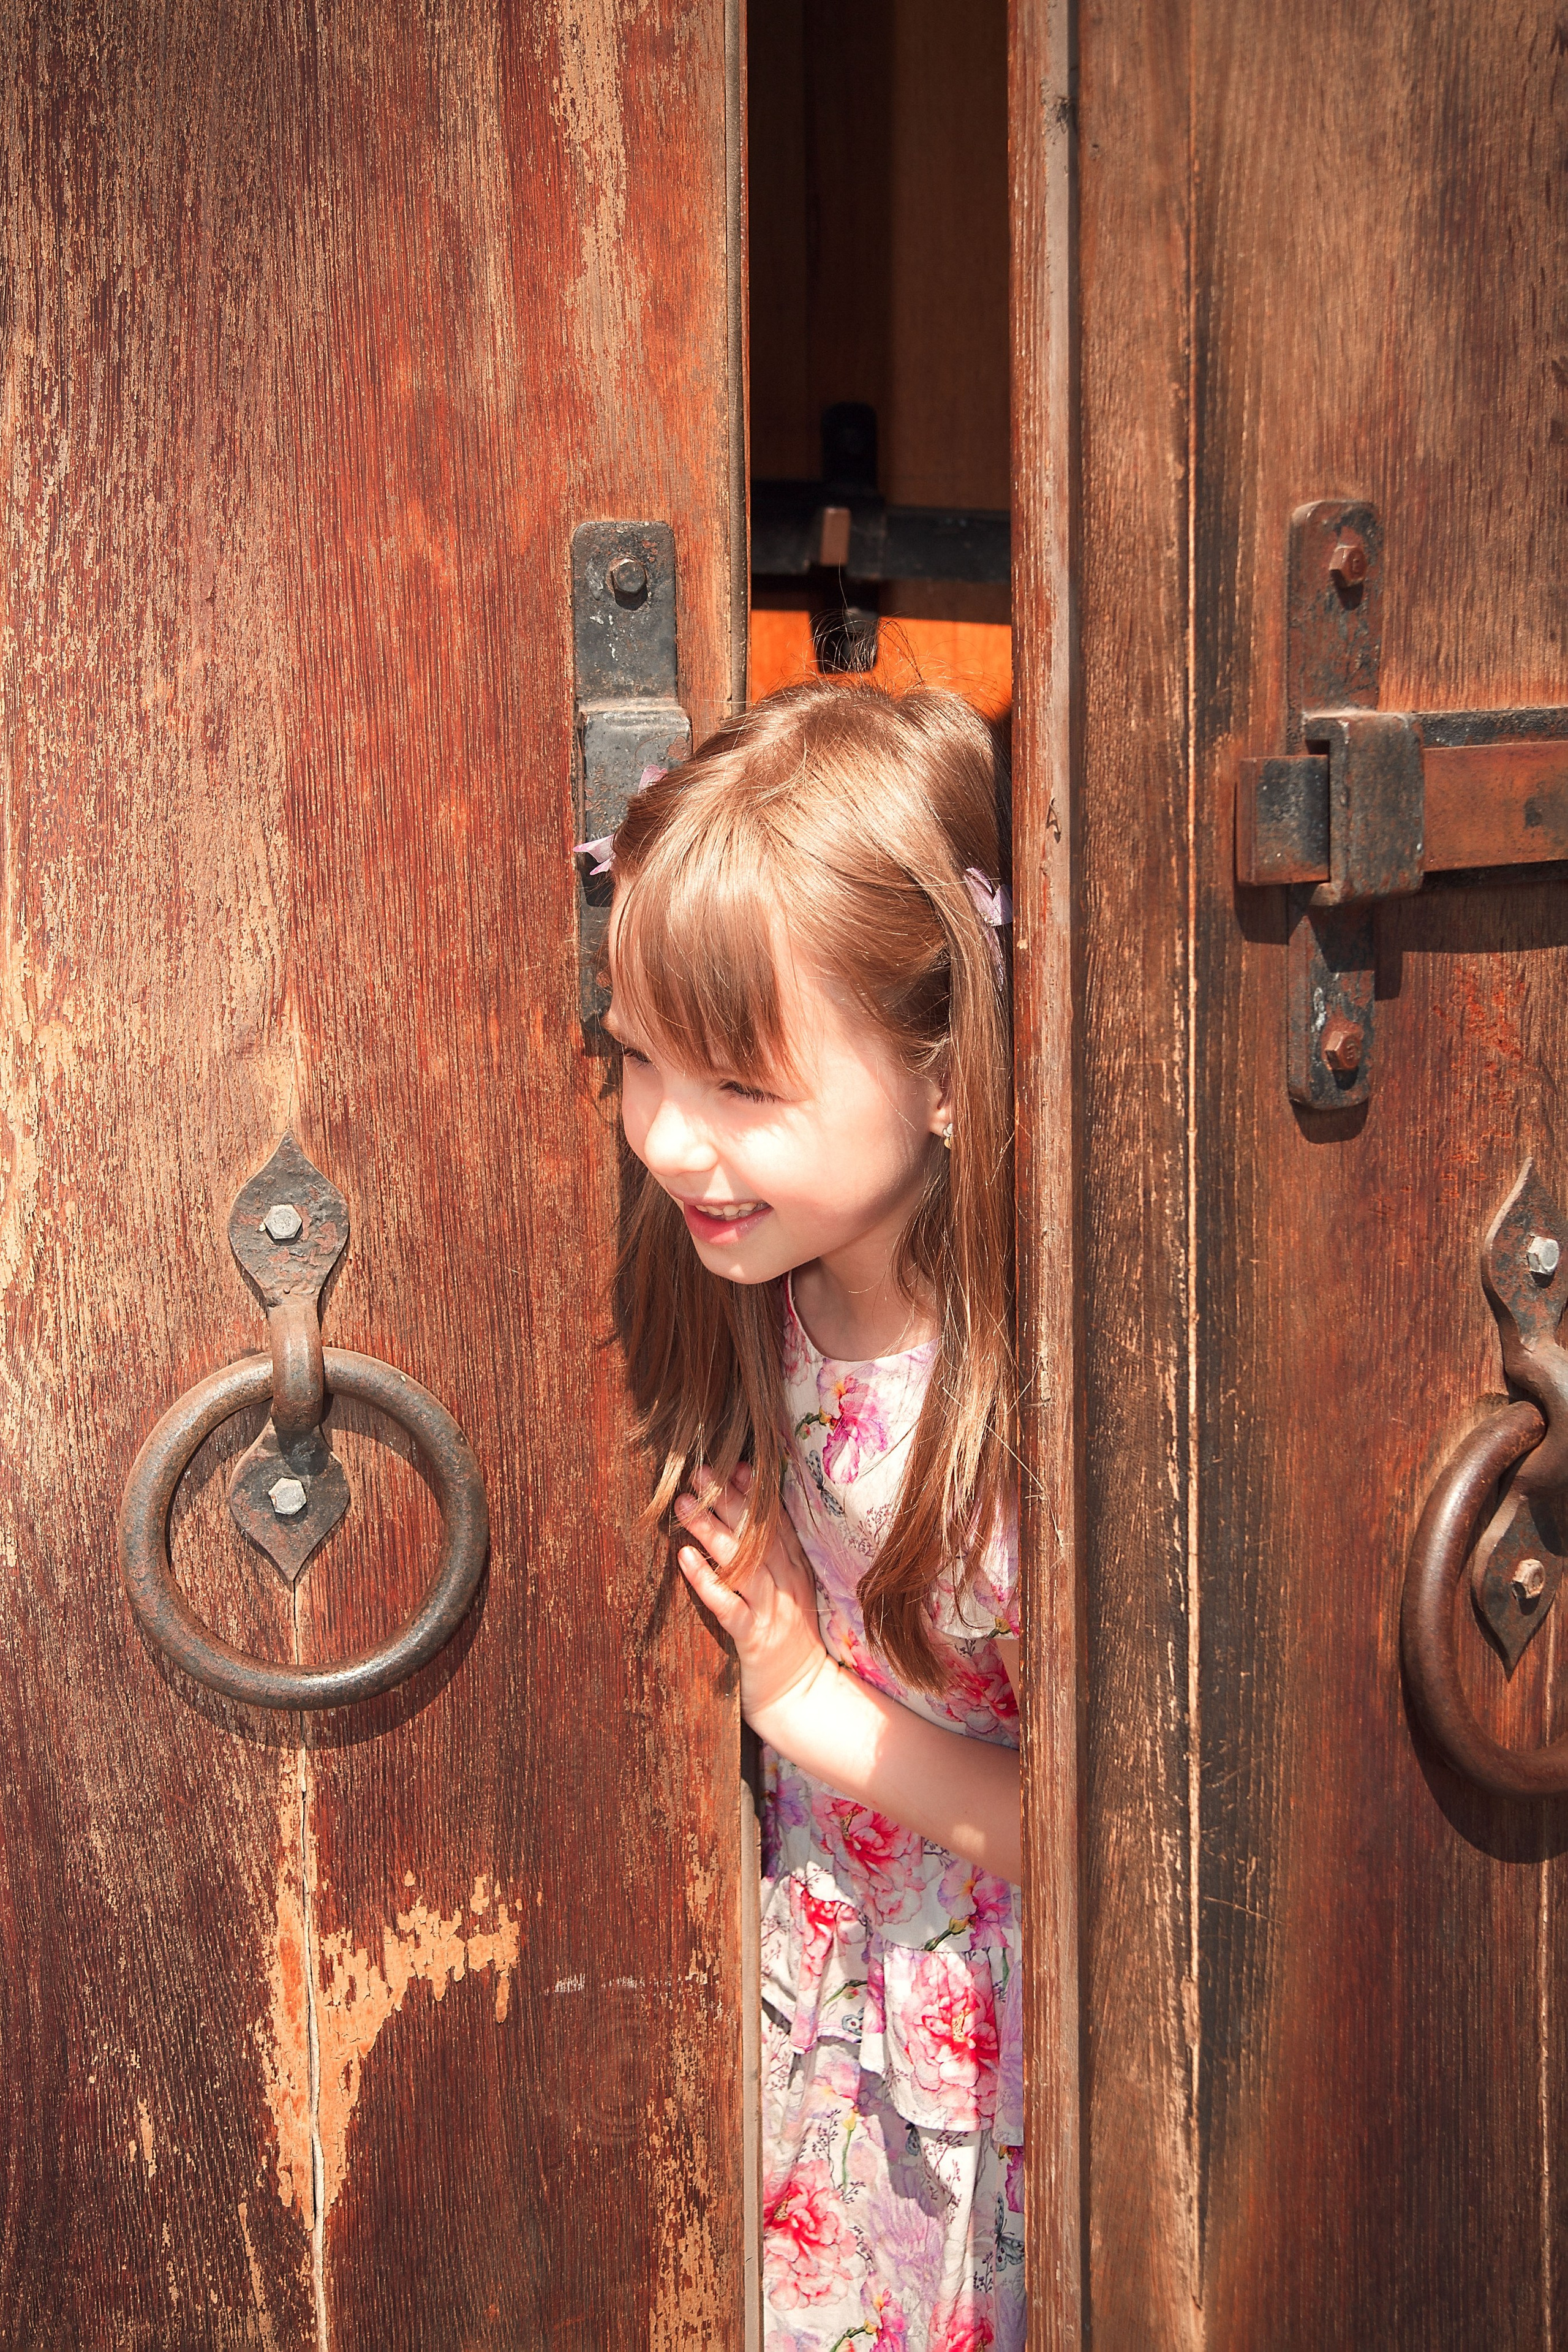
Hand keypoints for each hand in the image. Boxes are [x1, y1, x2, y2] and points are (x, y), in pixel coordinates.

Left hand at [673, 1465, 832, 1728]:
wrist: (801, 1697)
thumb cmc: (784, 1640)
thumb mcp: (785, 1591)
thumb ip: (770, 1555)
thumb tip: (743, 1514)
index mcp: (794, 1570)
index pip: (776, 1522)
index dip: (756, 1492)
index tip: (735, 1463)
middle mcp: (785, 1585)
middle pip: (757, 1534)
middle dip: (728, 1500)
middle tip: (699, 1471)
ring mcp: (771, 1611)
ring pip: (742, 1563)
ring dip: (712, 1531)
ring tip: (685, 1506)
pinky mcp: (753, 1639)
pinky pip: (728, 1607)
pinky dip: (707, 1581)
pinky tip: (685, 1560)